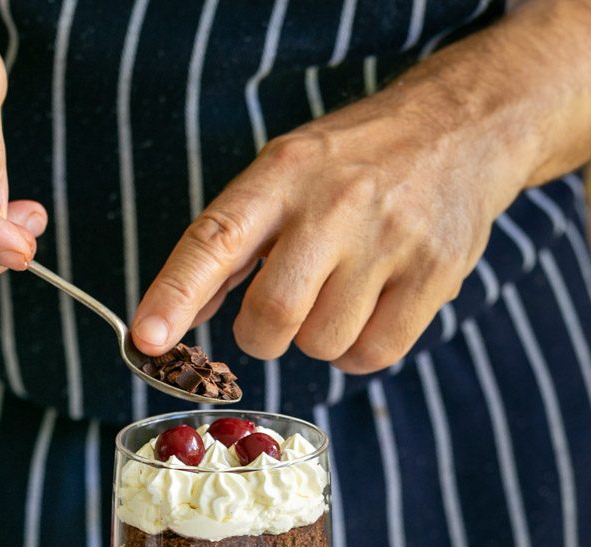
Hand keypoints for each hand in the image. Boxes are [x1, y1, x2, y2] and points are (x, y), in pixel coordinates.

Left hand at [131, 81, 528, 374]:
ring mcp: (390, 241)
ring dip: (317, 339)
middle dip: (262, 335)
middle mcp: (335, 206)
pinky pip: (372, 355)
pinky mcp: (434, 276)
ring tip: (340, 291)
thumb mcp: (282, 175)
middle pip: (273, 316)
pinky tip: (369, 309)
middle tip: (279, 312)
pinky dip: (358, 351)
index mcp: (282, 175)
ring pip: (322, 345)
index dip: (176, 294)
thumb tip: (170, 319)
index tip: (147, 338)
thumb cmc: (352, 165)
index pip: (216, 240)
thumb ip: (229, 245)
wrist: (459, 131)